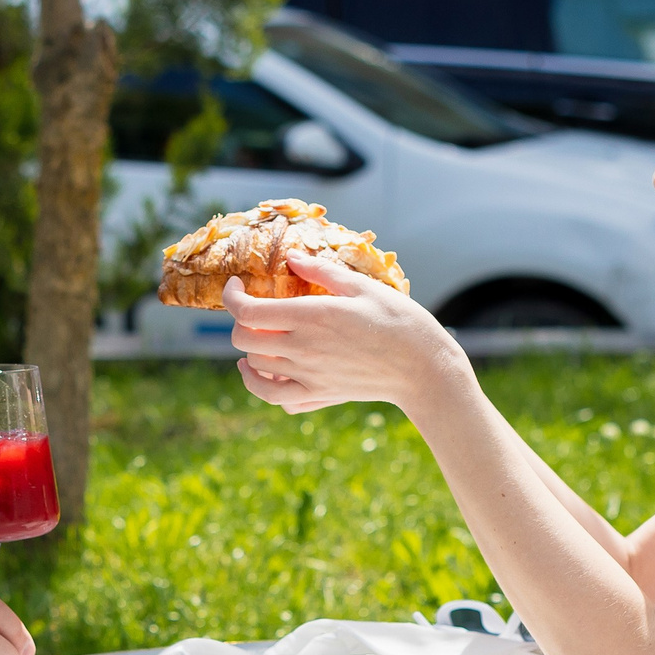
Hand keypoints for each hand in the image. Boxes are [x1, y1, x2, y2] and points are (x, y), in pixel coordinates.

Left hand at [227, 253, 469, 415]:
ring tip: (258, 337)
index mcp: (311, 316)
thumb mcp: (363, 286)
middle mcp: (303, 348)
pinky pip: (274, 397)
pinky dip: (259, 385)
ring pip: (254, 367)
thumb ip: (322, 271)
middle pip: (244, 339)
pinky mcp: (319, 395)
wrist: (423, 368)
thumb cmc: (399, 321)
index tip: (236, 286)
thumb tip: (292, 257)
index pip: (247, 311)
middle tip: (254, 310)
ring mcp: (309, 376)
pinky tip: (262, 371)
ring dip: (249, 350)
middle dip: (240, 321)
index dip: (231, 296)